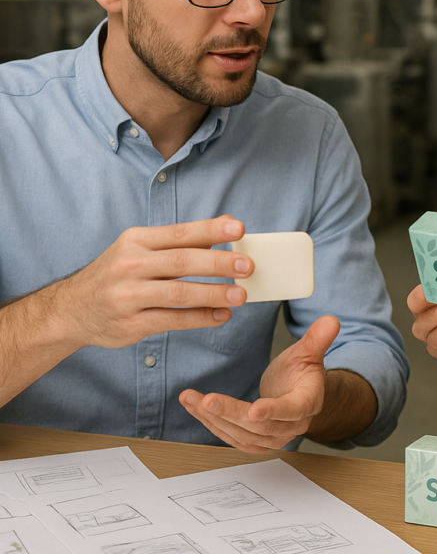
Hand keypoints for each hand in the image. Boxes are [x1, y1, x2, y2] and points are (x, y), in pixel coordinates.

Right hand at [53, 216, 252, 349]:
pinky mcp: (130, 324)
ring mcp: (128, 296)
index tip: (239, 229)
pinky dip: (200, 318)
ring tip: (240, 295)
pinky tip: (221, 315)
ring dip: (213, 294)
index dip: (211, 230)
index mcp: (135, 241)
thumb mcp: (141, 249)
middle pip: (181, 262)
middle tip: (247, 266)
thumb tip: (226, 229)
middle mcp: (129, 266)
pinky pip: (172, 320)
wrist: (71, 309)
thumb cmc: (118, 274)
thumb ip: (180, 241)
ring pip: (178, 294)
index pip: (179, 233)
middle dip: (218, 264)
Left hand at [179, 314, 339, 451]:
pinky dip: (212, 424)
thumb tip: (331, 320)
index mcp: (307, 403)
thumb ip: (318, 338)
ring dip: (214, 419)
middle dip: (230, 413)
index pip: (292, 410)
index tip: (255, 409)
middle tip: (207, 400)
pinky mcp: (255, 440)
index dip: (274, 411)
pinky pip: (232, 437)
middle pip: (260, 425)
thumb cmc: (303, 372)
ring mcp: (273, 436)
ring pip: (241, 434)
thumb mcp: (309, 351)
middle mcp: (291, 426)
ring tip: (192, 400)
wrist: (299, 394)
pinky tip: (195, 409)